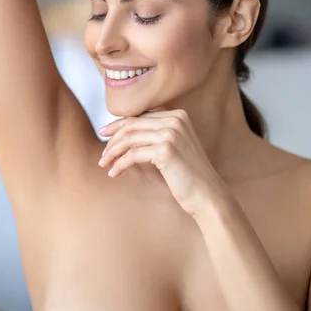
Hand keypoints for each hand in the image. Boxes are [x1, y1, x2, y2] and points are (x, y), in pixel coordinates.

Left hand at [98, 109, 225, 217]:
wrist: (208, 195)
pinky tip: (114, 173)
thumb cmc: (189, 175)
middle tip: (102, 153)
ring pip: (129, 138)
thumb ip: (155, 135)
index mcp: (178, 115)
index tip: (104, 134)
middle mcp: (175, 120)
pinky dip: (119, 163)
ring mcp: (171, 133)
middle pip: (132, 124)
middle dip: (112, 138)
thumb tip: (124, 133)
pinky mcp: (165, 150)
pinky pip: (132, 154)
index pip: (140, 116)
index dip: (119, 125)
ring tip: (104, 164)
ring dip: (112, 152)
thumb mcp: (174, 147)